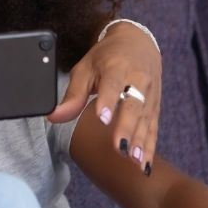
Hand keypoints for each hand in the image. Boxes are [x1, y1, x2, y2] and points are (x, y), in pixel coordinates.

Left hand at [48, 21, 161, 172]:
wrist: (138, 42)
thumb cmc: (107, 57)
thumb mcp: (85, 68)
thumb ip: (72, 94)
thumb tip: (52, 116)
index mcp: (116, 66)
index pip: (112, 84)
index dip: (107, 100)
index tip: (101, 118)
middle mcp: (137, 80)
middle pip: (132, 105)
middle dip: (126, 128)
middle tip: (118, 147)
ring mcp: (149, 94)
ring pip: (145, 119)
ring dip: (140, 141)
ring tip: (134, 160)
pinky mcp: (155, 107)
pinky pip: (153, 129)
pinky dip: (150, 147)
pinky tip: (145, 165)